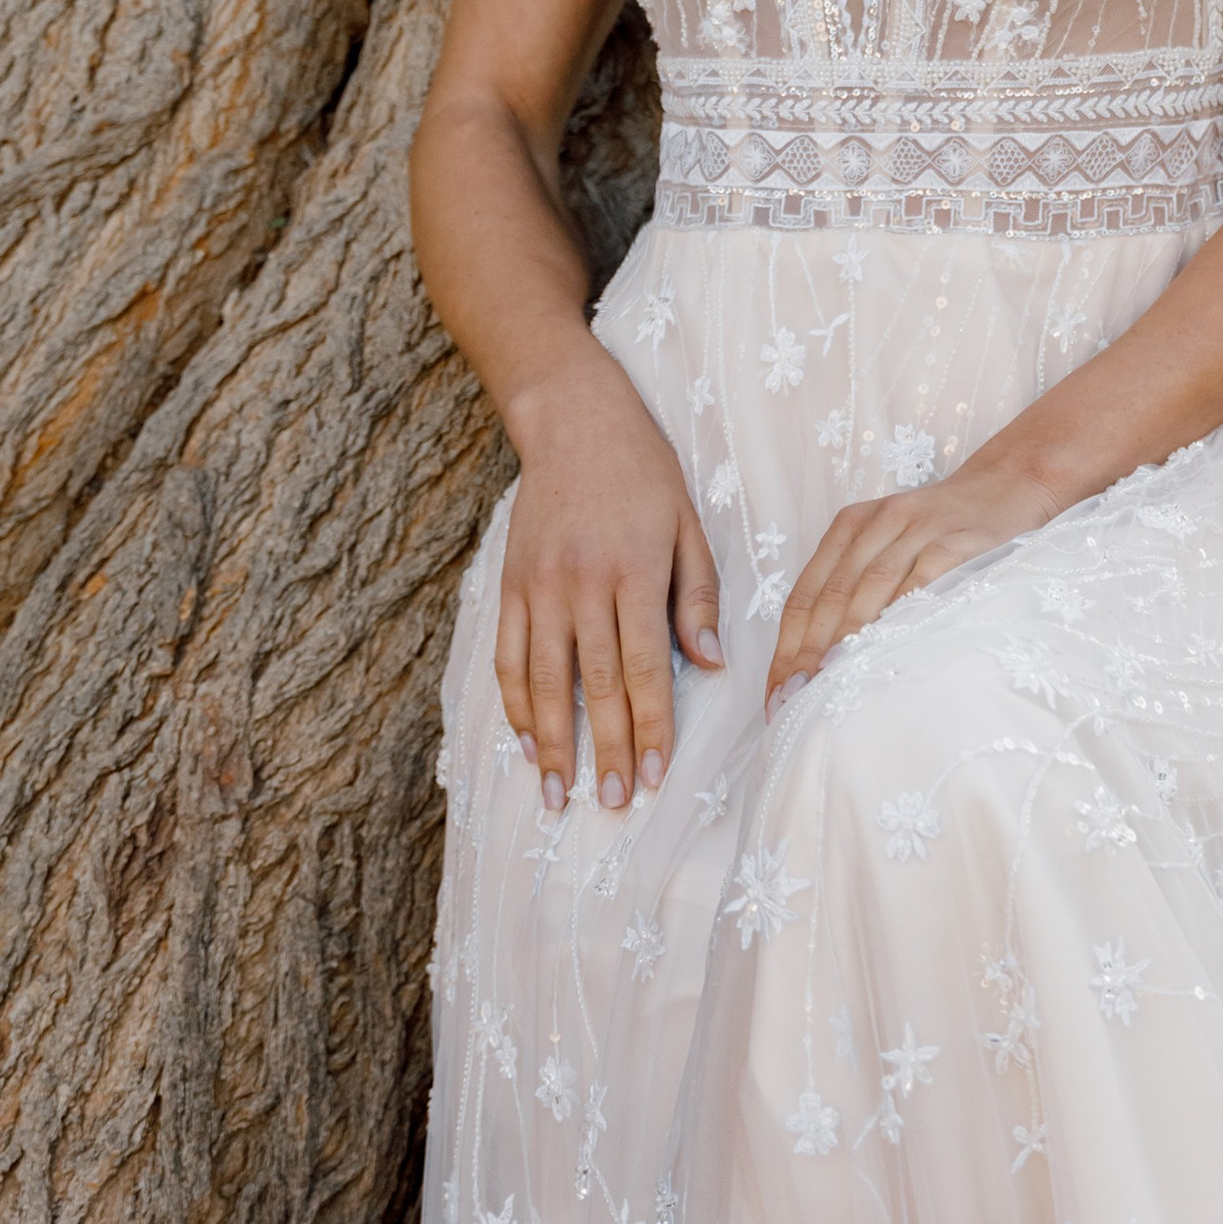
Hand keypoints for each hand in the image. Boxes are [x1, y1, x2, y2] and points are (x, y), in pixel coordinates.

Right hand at [498, 343, 721, 812]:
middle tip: (617, 803)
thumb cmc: (644, 472)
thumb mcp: (687, 522)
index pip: (644, 666)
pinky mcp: (511, 584)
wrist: (573, 420)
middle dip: (607, 750)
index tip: (657, 777)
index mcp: (634, 570)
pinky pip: (510, 656)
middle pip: (595, 683)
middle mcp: (582, 583)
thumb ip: (696, 593)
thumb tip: (712, 662)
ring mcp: (539, 586)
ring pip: (545, 680)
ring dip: (553, 743)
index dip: (651, 726)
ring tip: (561, 794)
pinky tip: (528, 740)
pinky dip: (517, 703)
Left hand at [766, 458, 1056, 708]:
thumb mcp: (887, 547)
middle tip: (793, 701)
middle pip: (831, 595)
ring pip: (870, 587)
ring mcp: (918, 530)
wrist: (1005, 488)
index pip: (805, 594)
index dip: (786, 647)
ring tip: (828, 685)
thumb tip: (814, 668)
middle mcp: (878, 523)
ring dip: (846, 640)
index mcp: (850, 526)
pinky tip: (888, 652)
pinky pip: (923, 581)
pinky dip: (901, 615)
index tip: (776, 694)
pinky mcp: (957, 541)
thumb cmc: (938, 532)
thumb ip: (854, 590)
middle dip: (808, 653)